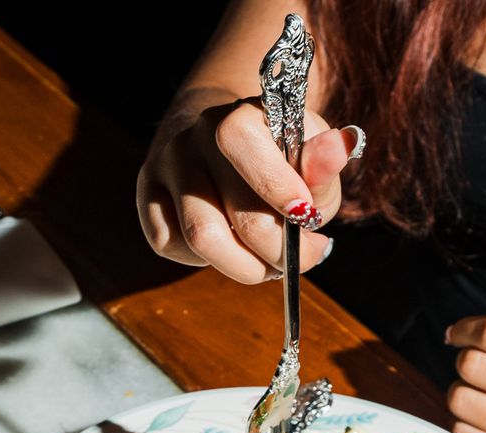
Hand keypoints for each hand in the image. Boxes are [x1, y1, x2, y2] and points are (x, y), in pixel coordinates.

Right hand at [137, 90, 356, 283]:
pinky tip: (228, 247)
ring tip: (267, 264)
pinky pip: (171, 243)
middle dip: (274, 250)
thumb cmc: (277, 158)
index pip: (240, 140)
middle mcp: (195, 135)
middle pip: (228, 211)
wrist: (222, 144)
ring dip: (243, 265)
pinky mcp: (147, 195)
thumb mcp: (310, 159)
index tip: (306, 217)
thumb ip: (324, 164)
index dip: (273, 184)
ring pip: (198, 237)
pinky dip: (205, 260)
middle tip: (300, 260)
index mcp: (240, 114)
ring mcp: (166, 165)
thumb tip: (338, 148)